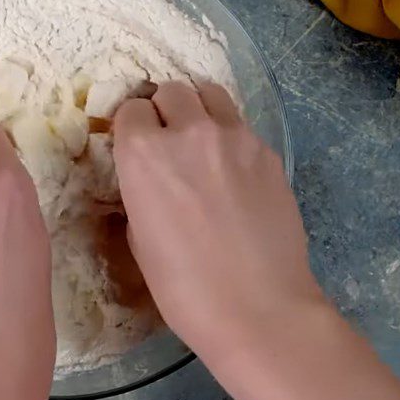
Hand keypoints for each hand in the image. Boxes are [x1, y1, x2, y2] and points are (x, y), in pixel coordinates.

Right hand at [113, 81, 323, 360]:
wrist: (257, 308)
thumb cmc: (183, 288)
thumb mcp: (140, 240)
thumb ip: (140, 195)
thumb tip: (150, 182)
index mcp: (143, 154)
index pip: (131, 110)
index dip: (131, 128)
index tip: (135, 146)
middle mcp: (189, 131)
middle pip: (172, 91)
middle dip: (164, 109)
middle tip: (167, 140)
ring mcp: (235, 138)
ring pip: (211, 94)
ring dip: (198, 109)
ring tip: (200, 141)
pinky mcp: (268, 152)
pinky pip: (242, 127)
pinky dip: (230, 137)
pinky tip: (233, 174)